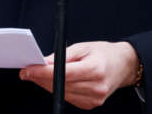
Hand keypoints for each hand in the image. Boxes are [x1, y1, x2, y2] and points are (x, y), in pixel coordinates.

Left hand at [19, 41, 138, 109]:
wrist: (123, 65)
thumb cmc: (104, 54)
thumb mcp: (83, 47)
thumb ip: (62, 55)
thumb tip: (43, 62)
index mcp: (95, 69)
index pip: (62, 73)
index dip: (42, 72)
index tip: (28, 69)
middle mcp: (96, 87)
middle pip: (59, 85)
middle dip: (40, 78)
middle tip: (27, 70)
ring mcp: (94, 99)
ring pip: (61, 93)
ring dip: (46, 84)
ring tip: (37, 74)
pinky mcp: (90, 105)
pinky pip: (67, 98)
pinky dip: (58, 89)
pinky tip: (54, 81)